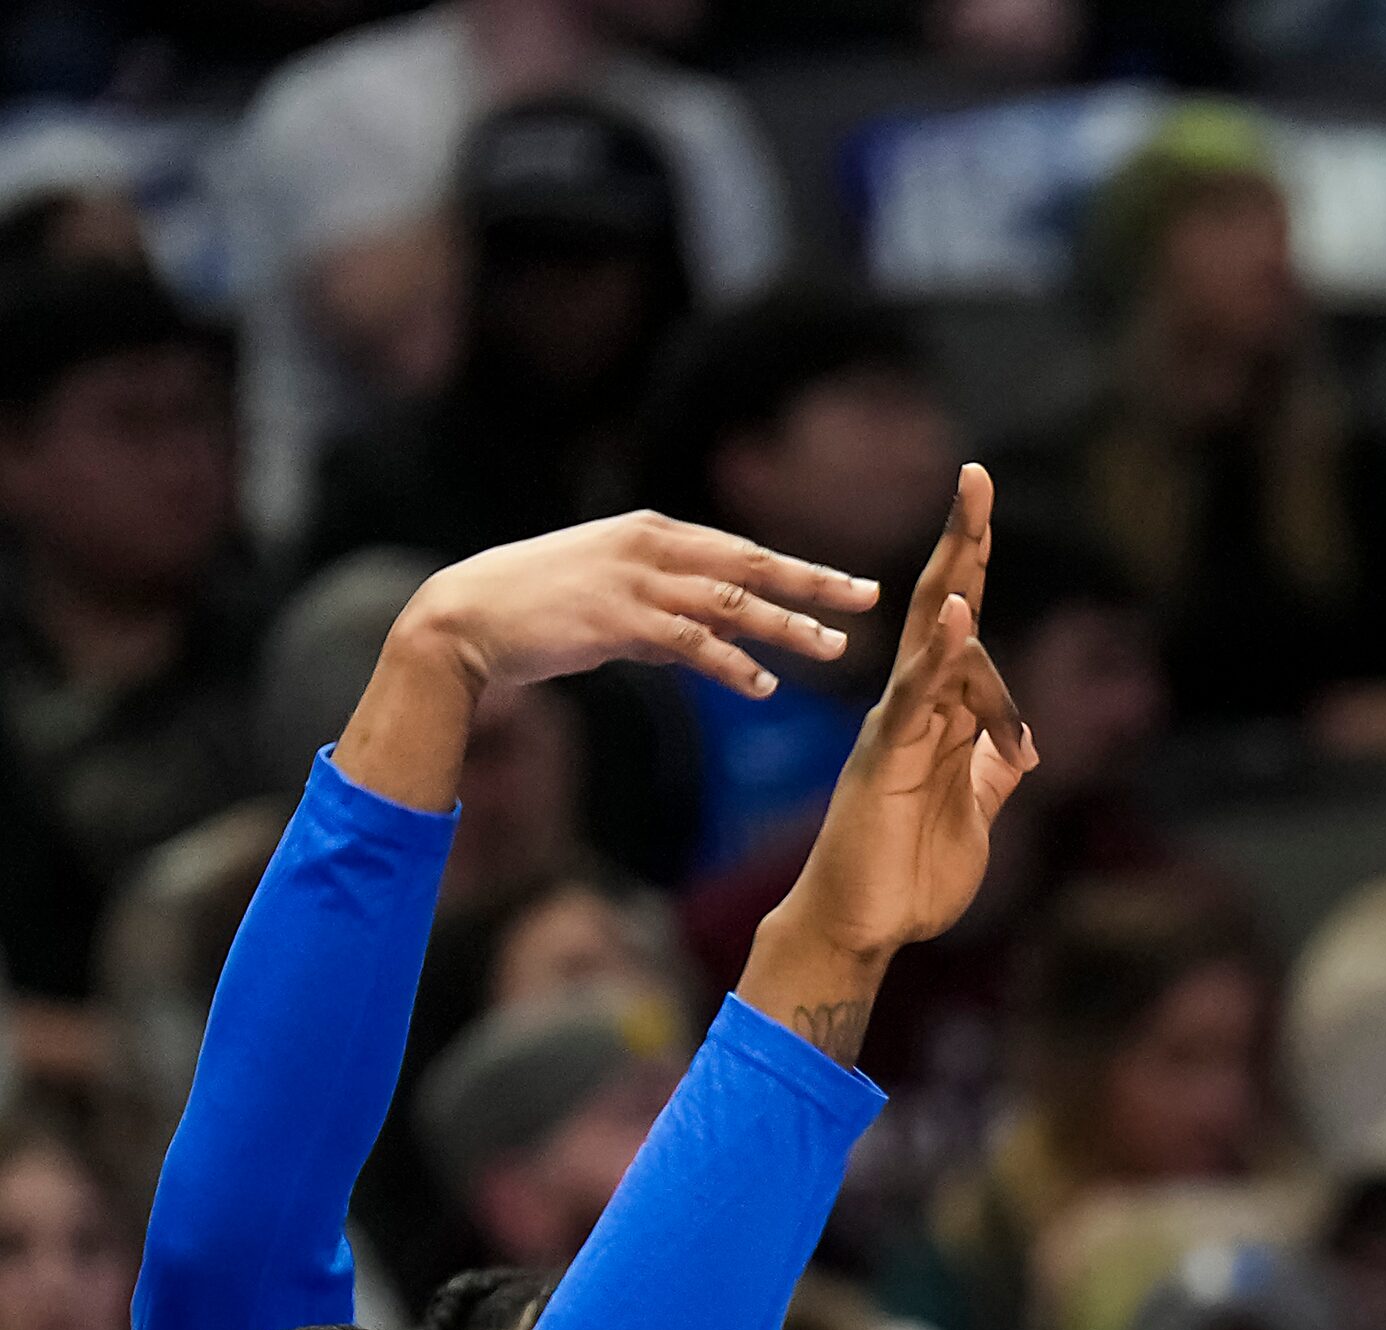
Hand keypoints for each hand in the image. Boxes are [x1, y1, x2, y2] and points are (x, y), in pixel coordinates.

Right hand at [394, 510, 874, 698]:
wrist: (463, 618)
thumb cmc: (537, 612)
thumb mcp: (613, 606)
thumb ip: (667, 621)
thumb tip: (715, 647)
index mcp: (652, 534)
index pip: (742, 551)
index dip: (797, 570)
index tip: (847, 585)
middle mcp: (650, 547)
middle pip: (752, 563)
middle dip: (815, 582)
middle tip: (870, 596)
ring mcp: (634, 580)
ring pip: (730, 601)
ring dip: (785, 627)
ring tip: (833, 651)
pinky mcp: (616, 618)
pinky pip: (689, 641)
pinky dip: (729, 663)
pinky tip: (762, 686)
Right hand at [765, 464, 1034, 966]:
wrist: (865, 926)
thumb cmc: (909, 871)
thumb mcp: (978, 812)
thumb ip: (994, 770)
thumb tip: (1020, 743)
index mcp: (938, 715)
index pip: (961, 627)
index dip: (974, 569)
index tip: (982, 508)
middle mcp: (914, 707)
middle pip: (941, 605)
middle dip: (961, 541)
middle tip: (975, 475)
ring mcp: (898, 726)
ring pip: (929, 634)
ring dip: (954, 573)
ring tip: (970, 511)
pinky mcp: (889, 756)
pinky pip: (917, 695)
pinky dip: (942, 653)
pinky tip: (960, 612)